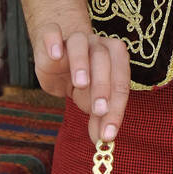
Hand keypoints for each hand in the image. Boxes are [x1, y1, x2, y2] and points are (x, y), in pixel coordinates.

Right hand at [33, 24, 129, 148]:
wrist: (58, 57)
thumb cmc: (82, 80)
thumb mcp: (89, 101)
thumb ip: (98, 119)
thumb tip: (102, 141)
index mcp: (115, 59)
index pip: (120, 83)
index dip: (117, 109)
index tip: (109, 134)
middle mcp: (98, 45)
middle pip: (104, 60)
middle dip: (103, 86)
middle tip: (99, 110)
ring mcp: (75, 38)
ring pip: (81, 44)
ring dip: (82, 62)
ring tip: (80, 83)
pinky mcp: (51, 36)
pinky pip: (53, 32)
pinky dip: (54, 41)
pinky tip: (55, 55)